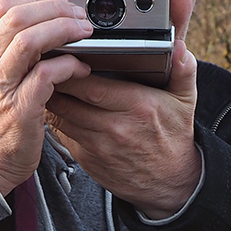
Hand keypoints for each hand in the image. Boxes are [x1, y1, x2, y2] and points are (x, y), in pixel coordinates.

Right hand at [0, 0, 92, 195]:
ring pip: (29, 40)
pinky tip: (80, 68)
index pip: (4, 7)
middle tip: (79, 16)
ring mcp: (0, 84)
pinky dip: (68, 65)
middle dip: (55, 10)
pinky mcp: (19, 107)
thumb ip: (12, 46)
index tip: (62, 2)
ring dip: (62, 30)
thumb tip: (49, 20)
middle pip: (17, 16)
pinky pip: (46, 74)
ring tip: (84, 33)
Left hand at [47, 40, 201, 217]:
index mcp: (138, 108)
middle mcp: (116, 128)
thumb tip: (180, 48)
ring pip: (61, 116)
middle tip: (45, 64)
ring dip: (49, 98)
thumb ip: (184, 71)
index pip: (93, 87)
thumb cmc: (173, 136)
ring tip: (45, 80)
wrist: (169, 182)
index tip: (65, 56)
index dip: (72, 71)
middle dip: (53, 81)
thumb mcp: (185, 102)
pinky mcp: (87, 159)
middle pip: (70, 100)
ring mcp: (98, 146)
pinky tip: (54, 104)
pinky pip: (62, 133)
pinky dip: (55, 117)